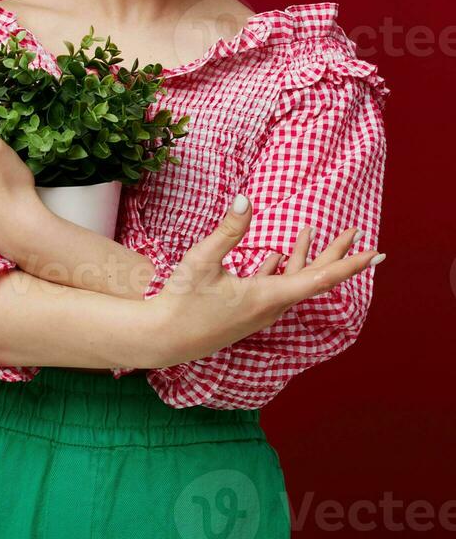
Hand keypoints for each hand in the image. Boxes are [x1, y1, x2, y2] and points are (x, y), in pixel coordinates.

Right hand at [150, 194, 385, 364]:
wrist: (163, 339)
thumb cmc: (182, 301)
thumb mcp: (202, 260)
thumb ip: (228, 230)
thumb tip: (247, 199)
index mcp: (268, 296)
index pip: (320, 279)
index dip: (349, 264)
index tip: (374, 253)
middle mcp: (271, 307)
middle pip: (313, 278)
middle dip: (336, 254)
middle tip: (357, 233)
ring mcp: (259, 311)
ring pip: (293, 282)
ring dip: (305, 257)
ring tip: (311, 231)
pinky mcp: (247, 311)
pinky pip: (274, 288)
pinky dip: (282, 269)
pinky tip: (278, 256)